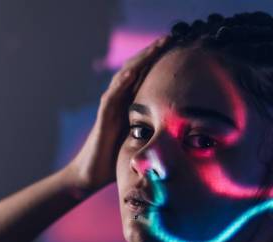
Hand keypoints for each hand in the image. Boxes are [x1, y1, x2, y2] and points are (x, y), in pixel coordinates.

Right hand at [64, 36, 168, 195]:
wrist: (91, 174)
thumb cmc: (115, 159)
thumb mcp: (141, 141)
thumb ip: (155, 130)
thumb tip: (181, 131)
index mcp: (129, 104)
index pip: (145, 76)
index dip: (158, 61)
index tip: (178, 47)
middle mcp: (118, 101)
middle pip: (135, 70)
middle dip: (152, 53)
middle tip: (171, 36)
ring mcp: (109, 108)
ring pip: (124, 77)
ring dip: (140, 60)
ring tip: (156, 45)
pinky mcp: (103, 119)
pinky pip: (112, 97)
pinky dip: (122, 82)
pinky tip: (133, 71)